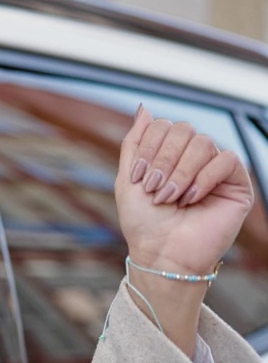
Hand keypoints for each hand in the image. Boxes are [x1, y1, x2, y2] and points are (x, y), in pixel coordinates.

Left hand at [117, 106, 254, 274]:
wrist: (161, 254)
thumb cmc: (143, 222)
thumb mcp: (126, 178)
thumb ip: (134, 142)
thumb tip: (144, 108)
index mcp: (168, 155)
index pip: (163, 125)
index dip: (149, 147)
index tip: (138, 178)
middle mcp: (193, 158)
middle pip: (184, 129)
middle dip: (163, 160)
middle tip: (154, 189)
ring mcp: (215, 170)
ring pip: (204, 143)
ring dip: (180, 172)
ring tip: (170, 198)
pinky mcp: (236, 184)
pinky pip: (226, 160)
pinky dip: (204, 178)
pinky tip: (191, 198)